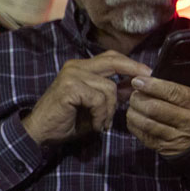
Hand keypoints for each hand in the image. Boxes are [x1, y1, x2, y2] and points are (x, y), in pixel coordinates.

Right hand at [21, 52, 151, 146]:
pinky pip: (99, 99)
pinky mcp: (69, 87)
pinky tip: (96, 125)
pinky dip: (101, 114)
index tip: (148, 73)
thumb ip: (113, 93)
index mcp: (82, 67)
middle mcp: (77, 66)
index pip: (112, 57)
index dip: (132, 64)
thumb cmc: (68, 119)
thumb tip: (135, 85)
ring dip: (111, 109)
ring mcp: (72, 75)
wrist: (40, 132)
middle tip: (144, 85)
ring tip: (104, 123)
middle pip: (114, 61)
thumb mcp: (96, 105)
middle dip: (133, 71)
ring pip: (109, 87)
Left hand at [126, 67, 189, 156]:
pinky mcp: (167, 149)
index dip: (154, 85)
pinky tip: (135, 117)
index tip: (139, 80)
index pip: (175, 93)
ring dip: (135, 112)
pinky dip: (135, 126)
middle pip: (156, 108)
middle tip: (134, 91)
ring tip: (133, 104)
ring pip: (147, 123)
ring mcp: (178, 138)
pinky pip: (145, 136)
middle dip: (139, 98)